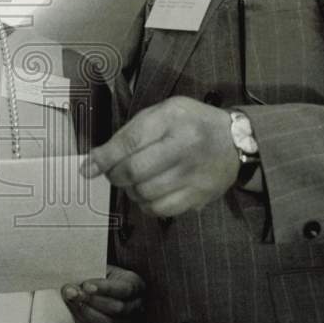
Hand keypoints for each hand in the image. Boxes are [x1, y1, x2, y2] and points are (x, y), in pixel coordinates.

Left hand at [62, 266, 143, 322]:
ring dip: (84, 311)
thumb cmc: (102, 275)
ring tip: (69, 298)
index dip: (105, 288)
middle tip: (71, 291)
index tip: (86, 285)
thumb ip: (92, 271)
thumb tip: (75, 273)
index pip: (124, 289)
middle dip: (91, 300)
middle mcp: (135, 307)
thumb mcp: (101, 267)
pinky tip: (73, 308)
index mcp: (136, 286)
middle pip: (116, 309)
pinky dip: (82, 320)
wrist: (103, 289)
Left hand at [83, 96, 237, 216]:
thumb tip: (94, 161)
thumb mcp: (163, 112)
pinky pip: (161, 210)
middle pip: (135, 172)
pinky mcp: (199, 197)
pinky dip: (147, 204)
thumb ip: (130, 133)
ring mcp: (194, 176)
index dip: (104, 157)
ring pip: (145, 194)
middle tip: (115, 172)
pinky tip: (150, 192)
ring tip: (135, 180)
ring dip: (131, 190)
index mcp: (173, 121)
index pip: (130, 142)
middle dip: (116, 175)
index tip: (87, 168)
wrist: (236, 141)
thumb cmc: (192, 122)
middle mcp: (184, 149)